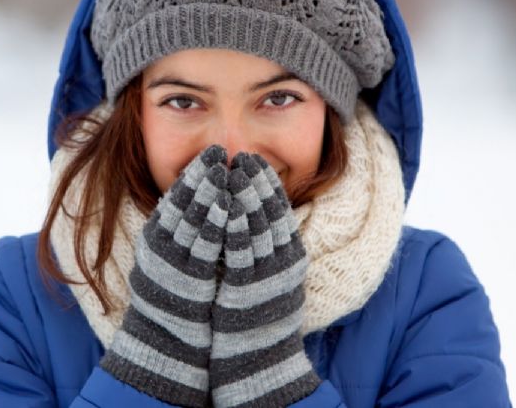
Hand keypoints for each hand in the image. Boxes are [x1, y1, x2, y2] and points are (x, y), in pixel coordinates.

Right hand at [101, 144, 230, 407]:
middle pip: (183, 201)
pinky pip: (206, 244)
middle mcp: (161, 244)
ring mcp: (174, 260)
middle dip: (203, 174)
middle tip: (220, 151)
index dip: (194, 172)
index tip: (210, 153)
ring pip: (193, 217)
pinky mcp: (190, 276)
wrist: (167, 338)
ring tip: (226, 170)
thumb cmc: (173, 294)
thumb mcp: (169, 255)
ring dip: (211, 191)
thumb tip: (202, 198)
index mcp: (156, 236)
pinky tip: (231, 206)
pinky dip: (218, 222)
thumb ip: (181, 228)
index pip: (175, 196)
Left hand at [209, 153, 320, 406]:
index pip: (280, 210)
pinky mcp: (246, 288)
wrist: (258, 358)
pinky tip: (225, 205)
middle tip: (243, 156)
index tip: (254, 160)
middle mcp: (282, 262)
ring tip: (232, 169)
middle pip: (270, 213)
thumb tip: (252, 214)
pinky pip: (240, 250)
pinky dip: (234, 224)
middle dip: (256, 181)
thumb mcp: (271, 274)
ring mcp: (266, 275)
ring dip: (244, 195)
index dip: (267, 183)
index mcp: (290, 256)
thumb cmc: (259, 314)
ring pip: (257, 226)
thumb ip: (267, 246)